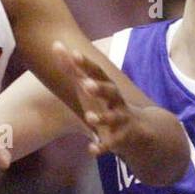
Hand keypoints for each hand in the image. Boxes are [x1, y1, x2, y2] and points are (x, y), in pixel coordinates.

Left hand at [52, 41, 143, 156]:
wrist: (139, 130)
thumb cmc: (105, 103)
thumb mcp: (90, 86)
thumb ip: (74, 68)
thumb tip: (55, 44)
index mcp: (107, 86)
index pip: (97, 72)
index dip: (86, 64)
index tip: (74, 54)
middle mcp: (116, 100)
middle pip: (111, 92)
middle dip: (99, 89)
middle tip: (86, 85)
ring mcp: (121, 119)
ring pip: (113, 118)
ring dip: (102, 118)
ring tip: (89, 117)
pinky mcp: (121, 138)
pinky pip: (112, 143)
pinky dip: (102, 147)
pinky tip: (91, 149)